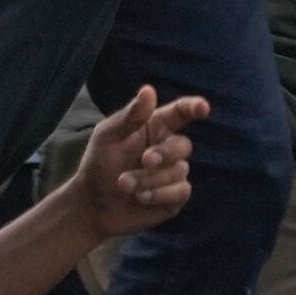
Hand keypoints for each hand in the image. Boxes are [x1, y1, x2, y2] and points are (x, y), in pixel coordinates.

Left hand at [62, 87, 206, 242]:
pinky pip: (181, 191)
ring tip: (124, 185)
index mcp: (154, 127)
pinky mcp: (175, 197)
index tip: (202, 109)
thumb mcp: (108, 136)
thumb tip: (149, 90)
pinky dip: (159, 194)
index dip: (194, 107)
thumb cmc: (99, 164)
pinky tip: (140, 197)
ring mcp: (173, 174)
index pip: (180, 113)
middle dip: (165, 154)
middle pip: (184, 145)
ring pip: (179, 171)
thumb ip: (130, 116)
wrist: (93, 204)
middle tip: (145, 160)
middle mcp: (168, 149)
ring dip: (149, 179)